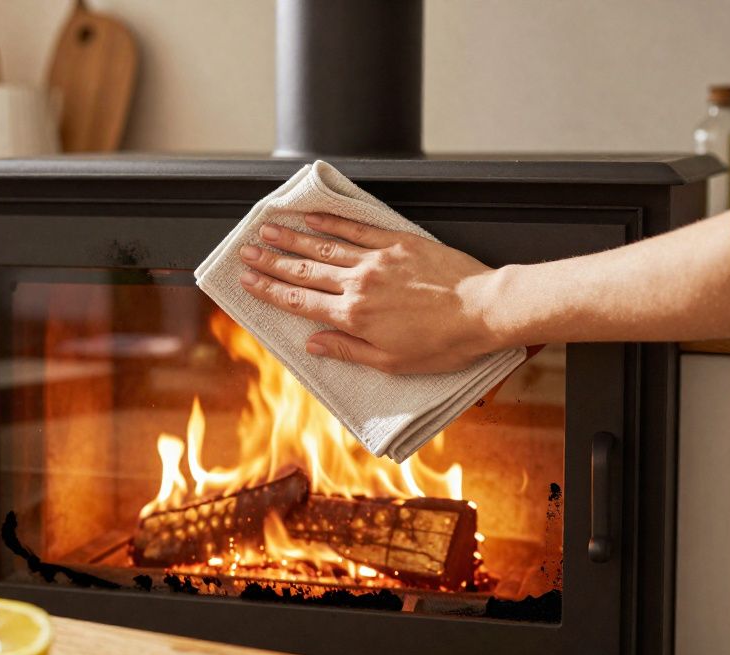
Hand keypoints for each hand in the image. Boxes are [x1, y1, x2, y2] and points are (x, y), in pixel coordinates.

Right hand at [237, 213, 505, 373]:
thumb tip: (313, 343)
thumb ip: (347, 350)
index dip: (268, 291)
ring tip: (267, 229)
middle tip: (245, 252)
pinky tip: (312, 216)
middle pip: (303, 271)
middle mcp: (358, 284)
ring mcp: (377, 260)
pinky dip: (332, 222)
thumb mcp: (392, 362)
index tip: (246, 281)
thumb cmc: (444, 343)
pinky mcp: (397, 243)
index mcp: (354, 317)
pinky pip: (356, 229)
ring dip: (292, 238)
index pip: (299, 301)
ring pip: (324, 247)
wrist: (484, 310)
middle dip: (270, 262)